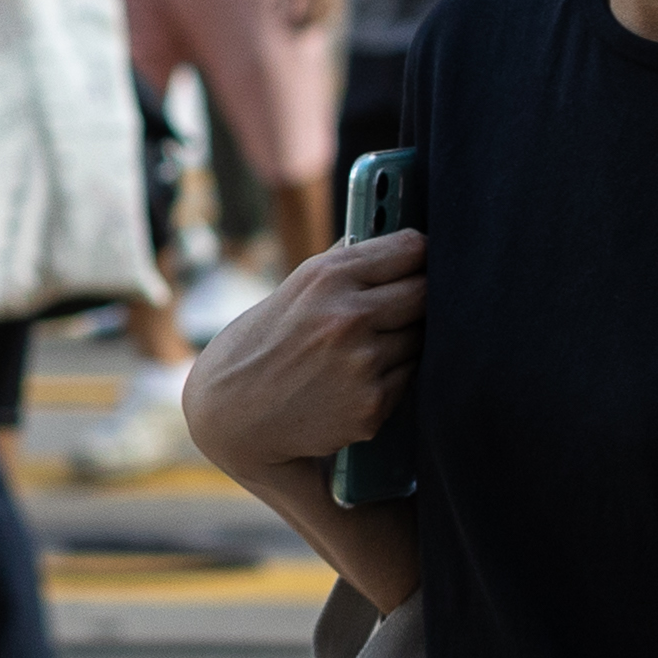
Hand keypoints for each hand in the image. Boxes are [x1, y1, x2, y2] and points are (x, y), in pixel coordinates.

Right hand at [173, 226, 419, 471]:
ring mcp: (363, 363)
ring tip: (362, 351)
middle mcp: (348, 316)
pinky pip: (408, 377)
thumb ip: (343, 266)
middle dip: (417, 299)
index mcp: (327, 276)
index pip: (411, 249)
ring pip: (421, 338)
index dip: (420, 257)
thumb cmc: (261, 346)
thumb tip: (396, 243)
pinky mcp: (372, 404)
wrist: (231, 414)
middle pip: (426, 293)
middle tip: (399, 310)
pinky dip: (390, 377)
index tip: (420, 264)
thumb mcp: (293, 290)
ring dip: (403, 341)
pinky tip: (355, 381)